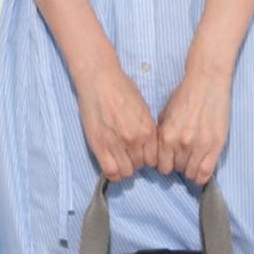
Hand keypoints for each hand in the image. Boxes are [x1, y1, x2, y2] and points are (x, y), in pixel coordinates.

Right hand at [73, 54, 158, 180]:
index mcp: (148, 130)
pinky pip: (110, 172)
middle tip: (127, 155)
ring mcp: (117, 144)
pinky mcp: (100, 146)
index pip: (153, 160)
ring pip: (126, 172)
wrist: (99, 80)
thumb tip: (147, 144)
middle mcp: (135, 140)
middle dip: (135, 163)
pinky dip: (112, 173)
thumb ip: (146, 128)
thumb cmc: (121, 89)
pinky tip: (111, 165)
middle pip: (139, 166)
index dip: (147, 159)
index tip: (141, 155)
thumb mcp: (143, 108)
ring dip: (123, 168)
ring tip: (119, 160)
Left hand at [156, 65, 231, 185]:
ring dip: (191, 169)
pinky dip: (202, 176)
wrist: (207, 82)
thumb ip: (162, 133)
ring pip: (191, 173)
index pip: (161, 166)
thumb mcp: (166, 113)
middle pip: (176, 170)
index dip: (165, 165)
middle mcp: (180, 144)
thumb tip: (159, 150)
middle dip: (178, 166)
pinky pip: (206, 172)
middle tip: (183, 157)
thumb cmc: (186, 95)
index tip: (170, 161)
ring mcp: (198, 146)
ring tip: (193, 160)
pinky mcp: (215, 146)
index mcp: (166, 136)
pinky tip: (201, 171)